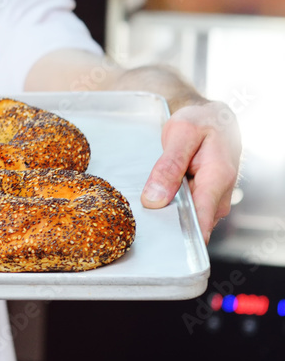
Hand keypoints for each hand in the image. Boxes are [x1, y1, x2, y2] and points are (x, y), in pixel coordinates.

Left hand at [140, 100, 240, 242]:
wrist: (215, 119)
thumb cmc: (200, 123)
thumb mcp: (181, 135)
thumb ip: (168, 167)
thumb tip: (154, 200)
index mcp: (217, 179)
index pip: (200, 221)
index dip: (179, 236)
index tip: (157, 242)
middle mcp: (219, 197)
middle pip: (190, 224)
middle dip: (165, 222)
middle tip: (140, 212)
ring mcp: (212, 201)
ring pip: (185, 220)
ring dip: (165, 213)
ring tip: (146, 198)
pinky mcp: (204, 201)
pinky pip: (184, 211)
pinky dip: (168, 205)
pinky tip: (155, 194)